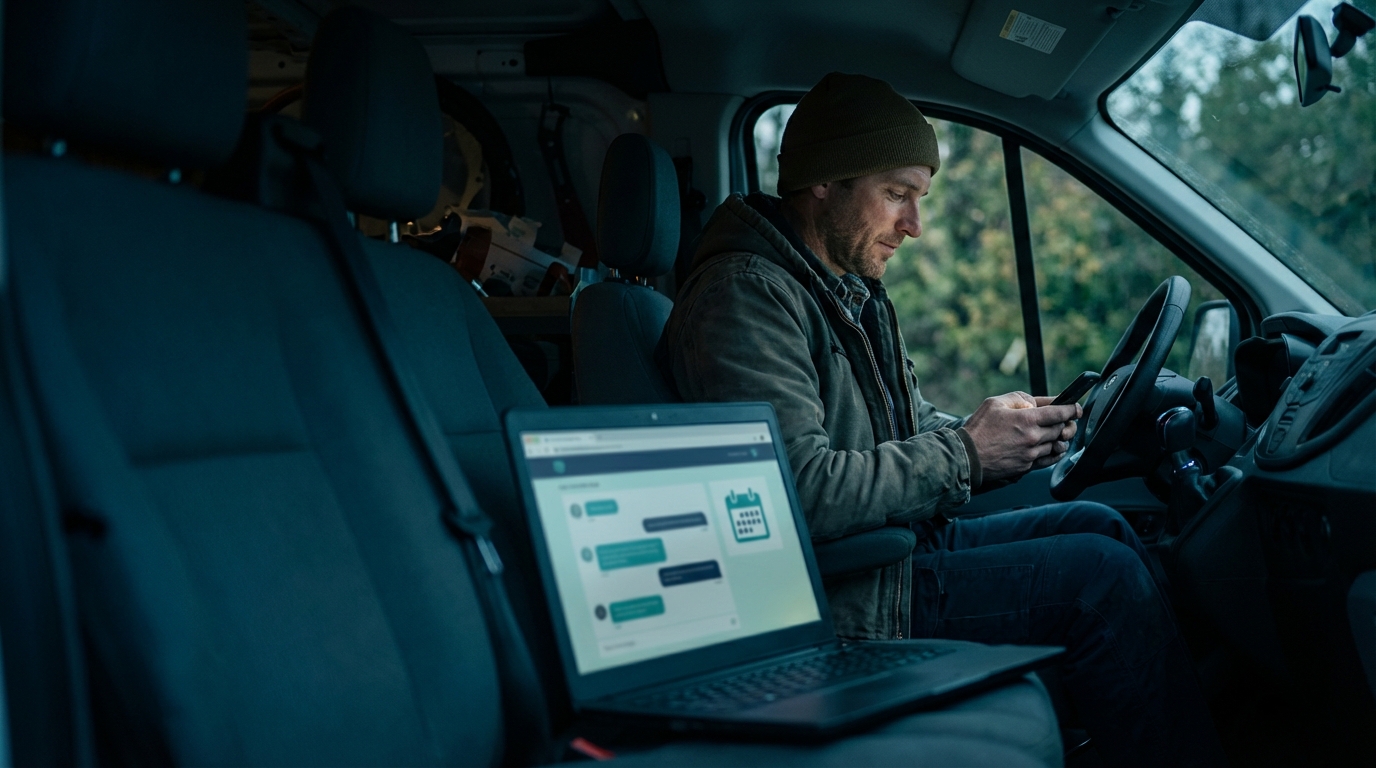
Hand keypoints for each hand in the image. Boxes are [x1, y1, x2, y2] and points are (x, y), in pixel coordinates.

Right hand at [962, 392, 1081, 483]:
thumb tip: (1034, 403)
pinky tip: (1052, 447)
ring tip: (1055, 433)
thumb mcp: (995, 403)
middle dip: (1066, 423)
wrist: (967, 457)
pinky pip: (1048, 459)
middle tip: (1064, 420)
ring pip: (1056, 445)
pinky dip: (1054, 452)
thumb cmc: (978, 429)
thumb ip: (1018, 399)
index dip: (1072, 409)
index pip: (1060, 413)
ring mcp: (1031, 454)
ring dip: (1059, 438)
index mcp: (1027, 419)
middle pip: (1061, 429)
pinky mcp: (1027, 467)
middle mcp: (1033, 438)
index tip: (1076, 408)